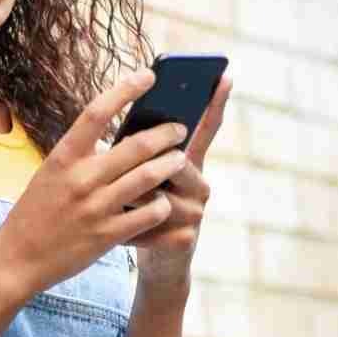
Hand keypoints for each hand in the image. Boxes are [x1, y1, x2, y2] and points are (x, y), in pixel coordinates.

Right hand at [0, 67, 190, 301]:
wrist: (17, 258)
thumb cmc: (36, 212)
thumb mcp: (50, 174)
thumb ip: (81, 157)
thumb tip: (120, 137)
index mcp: (62, 157)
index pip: (96, 112)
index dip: (125, 89)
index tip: (149, 75)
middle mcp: (79, 178)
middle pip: (135, 145)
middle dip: (166, 133)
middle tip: (180, 128)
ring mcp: (94, 207)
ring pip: (149, 177)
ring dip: (171, 165)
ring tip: (181, 159)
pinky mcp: (107, 235)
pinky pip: (149, 214)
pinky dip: (162, 204)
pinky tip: (165, 201)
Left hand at [126, 73, 233, 306]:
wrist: (151, 261)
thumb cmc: (136, 209)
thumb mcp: (135, 176)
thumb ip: (137, 151)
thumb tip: (129, 116)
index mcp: (187, 163)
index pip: (204, 128)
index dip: (215, 103)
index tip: (224, 75)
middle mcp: (199, 184)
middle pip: (178, 160)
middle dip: (149, 162)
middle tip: (128, 160)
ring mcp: (196, 212)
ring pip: (164, 192)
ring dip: (133, 196)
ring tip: (114, 200)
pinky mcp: (185, 238)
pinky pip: (157, 223)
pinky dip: (133, 223)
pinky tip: (120, 229)